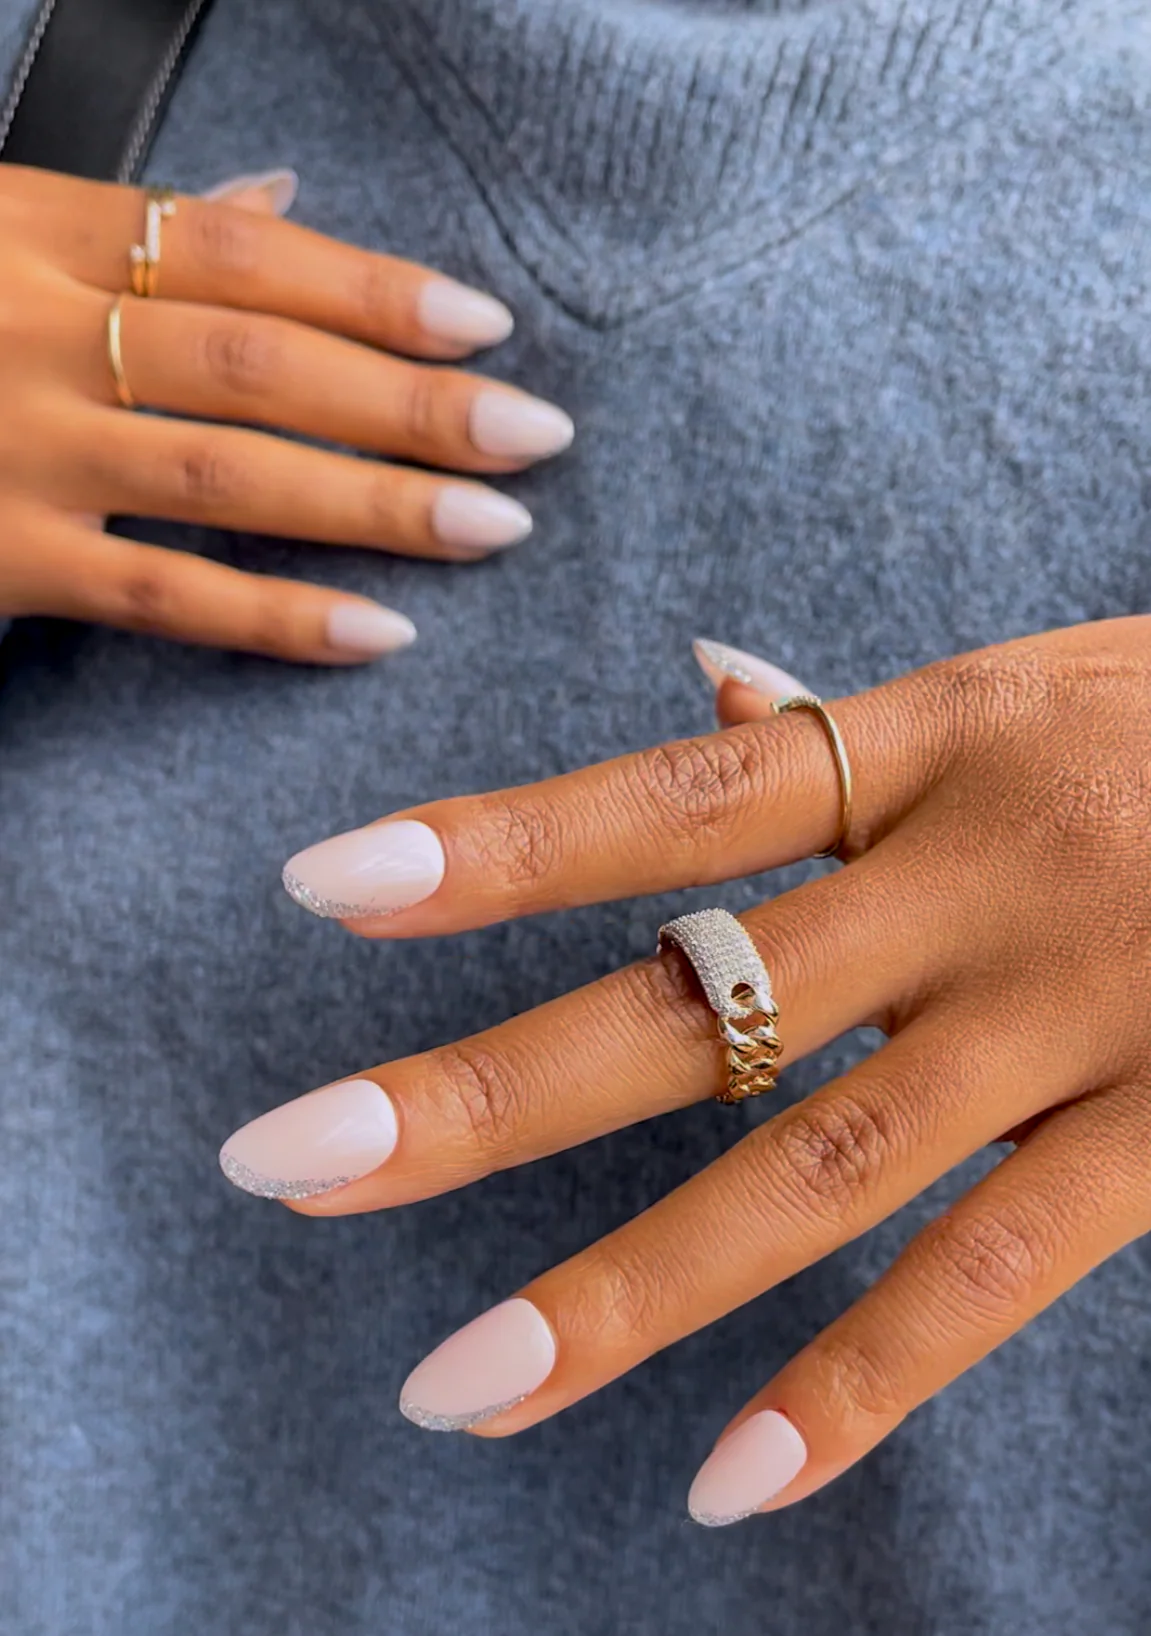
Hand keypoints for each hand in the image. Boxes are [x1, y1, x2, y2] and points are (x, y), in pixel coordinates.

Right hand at [0, 165, 571, 661]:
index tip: (483, 328)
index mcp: (39, 231)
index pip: (244, 256)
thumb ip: (134, 225)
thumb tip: (282, 201)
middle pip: (263, 364)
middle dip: (410, 402)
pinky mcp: (0, 561)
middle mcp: (36, 332)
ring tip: (494, 525)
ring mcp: (19, 450)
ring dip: (377, 503)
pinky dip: (276, 617)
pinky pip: (161, 595)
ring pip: (230, 475)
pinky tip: (378, 633)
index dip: (374, 290)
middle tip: (535, 436)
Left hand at [221, 618, 1150, 1522]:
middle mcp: (987, 876)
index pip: (677, 797)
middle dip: (484, 1091)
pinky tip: (720, 1482)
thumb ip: (853, 721)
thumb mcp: (1029, 682)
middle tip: (286, 1161)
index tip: (321, 892)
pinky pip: (1001, 1274)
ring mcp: (1085, 1016)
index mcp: (940, 736)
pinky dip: (862, 1381)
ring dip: (625, 1289)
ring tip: (456, 1387)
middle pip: (699, 998)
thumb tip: (703, 682)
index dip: (498, 846)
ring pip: (821, 1171)